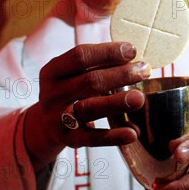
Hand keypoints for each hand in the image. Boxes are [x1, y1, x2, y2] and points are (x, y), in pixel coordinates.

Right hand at [24, 42, 150, 170]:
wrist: (44, 126)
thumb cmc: (68, 91)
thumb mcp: (73, 75)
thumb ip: (98, 66)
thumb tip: (134, 61)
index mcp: (52, 71)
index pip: (80, 56)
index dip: (108, 52)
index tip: (132, 50)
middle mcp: (52, 94)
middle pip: (89, 81)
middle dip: (120, 75)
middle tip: (144, 71)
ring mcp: (58, 118)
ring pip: (89, 108)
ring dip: (117, 102)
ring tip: (140, 98)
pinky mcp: (68, 140)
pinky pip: (92, 138)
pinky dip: (113, 136)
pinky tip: (132, 132)